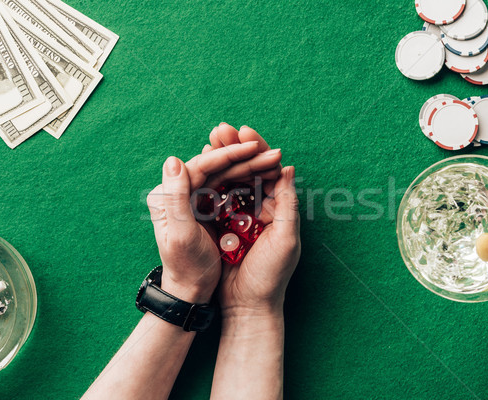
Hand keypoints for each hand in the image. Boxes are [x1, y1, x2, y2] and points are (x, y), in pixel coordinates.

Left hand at [146, 139, 282, 303]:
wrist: (190, 291)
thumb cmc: (186, 267)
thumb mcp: (181, 233)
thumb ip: (175, 196)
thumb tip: (173, 159)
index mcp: (167, 194)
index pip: (200, 165)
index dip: (227, 154)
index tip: (253, 147)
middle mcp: (178, 191)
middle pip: (214, 167)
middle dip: (244, 157)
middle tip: (272, 151)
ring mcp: (193, 198)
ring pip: (224, 174)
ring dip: (249, 166)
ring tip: (273, 159)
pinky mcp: (206, 207)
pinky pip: (228, 186)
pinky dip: (247, 179)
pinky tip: (265, 174)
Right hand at [206, 124, 300, 315]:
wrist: (247, 307)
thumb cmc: (271, 276)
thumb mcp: (285, 240)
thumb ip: (288, 205)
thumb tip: (289, 168)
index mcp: (279, 208)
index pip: (269, 171)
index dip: (258, 150)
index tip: (244, 131)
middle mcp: (260, 208)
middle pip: (247, 170)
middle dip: (235, 148)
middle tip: (220, 129)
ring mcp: (239, 216)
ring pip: (230, 181)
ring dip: (220, 160)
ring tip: (208, 141)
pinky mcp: (221, 226)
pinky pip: (215, 199)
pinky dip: (209, 182)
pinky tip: (198, 166)